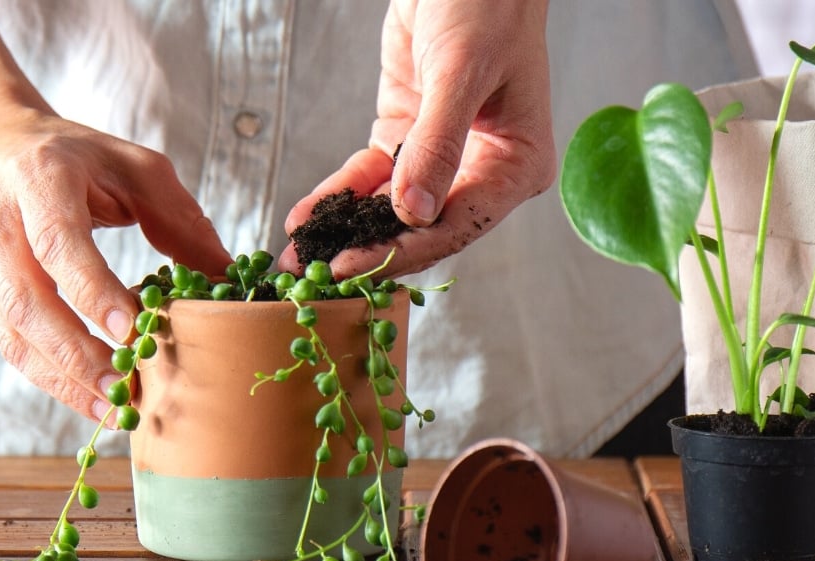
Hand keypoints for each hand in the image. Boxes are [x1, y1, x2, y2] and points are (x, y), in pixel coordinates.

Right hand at [0, 107, 231, 419]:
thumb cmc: (70, 154)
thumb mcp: (131, 165)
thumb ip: (177, 217)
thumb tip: (223, 276)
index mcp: (39, 178)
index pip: (59, 242)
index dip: (91, 289)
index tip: (130, 330)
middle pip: (27, 300)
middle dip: (76, 353)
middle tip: (123, 387)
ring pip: (12, 333)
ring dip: (61, 378)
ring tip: (110, 407)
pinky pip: (10, 343)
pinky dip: (49, 377)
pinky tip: (87, 397)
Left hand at [281, 0, 555, 277]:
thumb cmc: (484, 4)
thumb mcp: (462, 71)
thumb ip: (437, 144)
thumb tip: (413, 212)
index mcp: (516, 166)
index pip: (457, 224)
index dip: (402, 249)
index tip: (353, 266)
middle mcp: (481, 171)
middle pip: (421, 228)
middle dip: (367, 251)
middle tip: (314, 279)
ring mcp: (440, 159)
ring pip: (389, 209)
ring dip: (344, 232)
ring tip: (299, 257)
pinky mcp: (405, 139)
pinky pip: (368, 178)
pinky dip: (337, 197)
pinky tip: (306, 218)